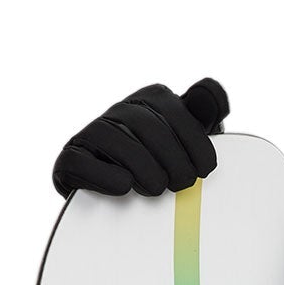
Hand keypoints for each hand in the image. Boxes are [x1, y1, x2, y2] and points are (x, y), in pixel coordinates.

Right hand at [51, 78, 229, 196]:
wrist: (119, 194)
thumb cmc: (161, 163)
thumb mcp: (186, 137)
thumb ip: (202, 113)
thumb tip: (212, 90)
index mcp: (150, 100)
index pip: (175, 111)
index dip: (195, 142)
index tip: (204, 170)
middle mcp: (119, 110)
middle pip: (149, 128)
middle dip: (173, 160)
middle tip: (181, 185)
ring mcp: (92, 132)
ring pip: (118, 144)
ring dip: (144, 170)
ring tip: (156, 188)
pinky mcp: (70, 158)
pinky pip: (81, 162)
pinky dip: (106, 177)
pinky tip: (124, 186)